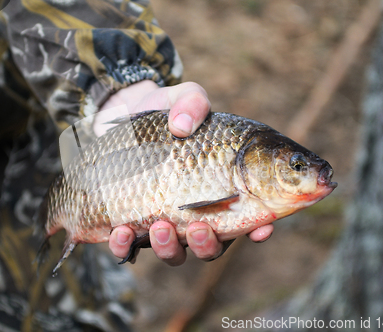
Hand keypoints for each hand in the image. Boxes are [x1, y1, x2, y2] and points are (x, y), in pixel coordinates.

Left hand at [102, 81, 273, 265]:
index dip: (260, 227)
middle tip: (198, 227)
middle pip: (212, 245)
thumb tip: (181, 126)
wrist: (121, 118)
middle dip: (207, 244)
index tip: (262, 227)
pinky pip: (129, 248)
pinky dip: (124, 246)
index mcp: (220, 187)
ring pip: (175, 253)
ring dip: (169, 248)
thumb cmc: (164, 111)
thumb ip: (191, 102)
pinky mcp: (131, 223)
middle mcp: (197, 212)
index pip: (250, 214)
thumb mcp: (182, 97)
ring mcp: (164, 221)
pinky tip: (121, 231)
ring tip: (160, 228)